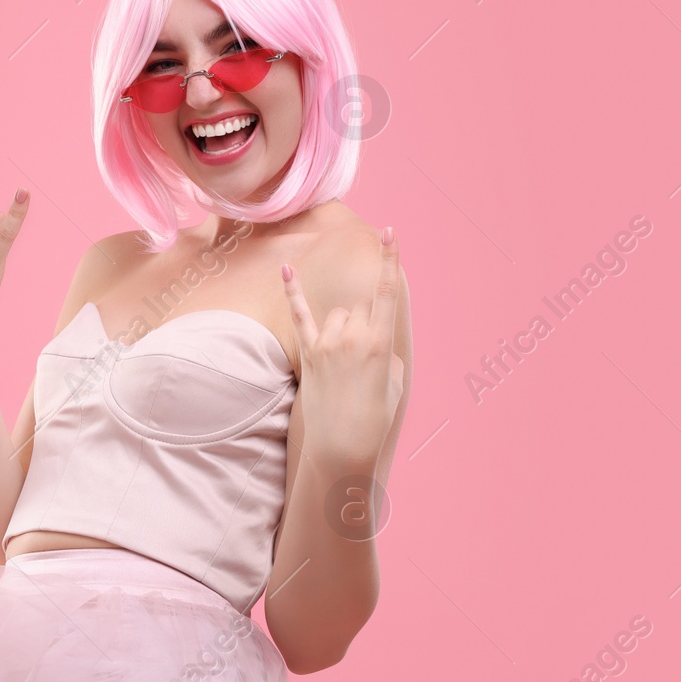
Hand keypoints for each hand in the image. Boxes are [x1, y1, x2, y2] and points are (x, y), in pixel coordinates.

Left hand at [281, 227, 405, 469]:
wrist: (342, 448)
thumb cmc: (375, 418)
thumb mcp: (393, 381)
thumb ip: (383, 350)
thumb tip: (368, 339)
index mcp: (378, 343)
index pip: (386, 292)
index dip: (389, 260)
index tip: (390, 233)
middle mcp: (351, 338)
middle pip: (359, 308)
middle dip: (365, 325)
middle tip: (364, 364)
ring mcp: (326, 345)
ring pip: (337, 316)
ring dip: (343, 329)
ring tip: (346, 366)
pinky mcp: (308, 355)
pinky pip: (300, 316)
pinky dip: (293, 292)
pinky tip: (286, 269)